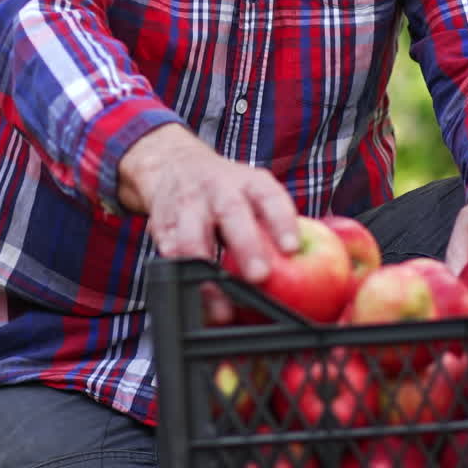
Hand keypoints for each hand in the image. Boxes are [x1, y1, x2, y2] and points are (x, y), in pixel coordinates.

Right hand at [117, 123, 299, 285]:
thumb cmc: (227, 190)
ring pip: (192, 235)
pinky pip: (169, 253)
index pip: (269, 196)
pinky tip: (193, 299)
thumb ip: (274, 224)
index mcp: (249, 181)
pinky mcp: (162, 225)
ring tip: (220, 302)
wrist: (175, 165)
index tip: (292, 248)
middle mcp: (218, 189)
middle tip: (260, 276)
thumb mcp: (253, 191)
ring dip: (206, 269)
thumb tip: (305, 267)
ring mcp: (188, 206)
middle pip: (231, 212)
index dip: (281, 221)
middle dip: (246, 245)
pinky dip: (181, 277)